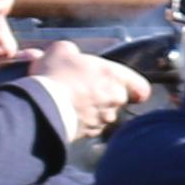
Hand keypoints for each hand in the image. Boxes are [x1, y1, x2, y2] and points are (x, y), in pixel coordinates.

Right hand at [27, 45, 150, 136]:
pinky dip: (81, 122)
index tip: (125, 86)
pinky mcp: (90, 134)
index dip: (135, 88)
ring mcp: (103, 119)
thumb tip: (68, 53)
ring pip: (104, 114)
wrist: (43, 108)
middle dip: (104, 96)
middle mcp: (115, 100)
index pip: (141, 87)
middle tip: (85, 88)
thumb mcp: (60, 50)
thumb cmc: (56, 77)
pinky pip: (90, 127)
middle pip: (119, 100)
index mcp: (115, 76)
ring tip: (70, 100)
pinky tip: (65, 113)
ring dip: (92, 109)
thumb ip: (71, 51)